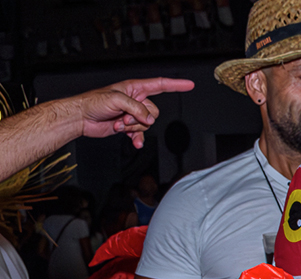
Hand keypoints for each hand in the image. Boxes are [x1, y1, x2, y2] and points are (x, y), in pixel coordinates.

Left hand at [76, 78, 194, 148]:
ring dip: (133, 127)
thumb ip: (136, 108)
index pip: (160, 85)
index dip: (176, 84)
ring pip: (147, 124)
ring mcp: (132, 114)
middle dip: (140, 118)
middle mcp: (135, 100)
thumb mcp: (116, 100)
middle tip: (125, 118)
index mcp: (134, 88)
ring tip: (119, 124)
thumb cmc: (93, 102)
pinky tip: (133, 141)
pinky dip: (137, 138)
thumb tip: (148, 118)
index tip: (189, 85)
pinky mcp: (128, 126)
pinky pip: (141, 134)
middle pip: (154, 111)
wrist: (81, 117)